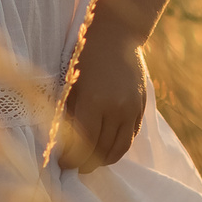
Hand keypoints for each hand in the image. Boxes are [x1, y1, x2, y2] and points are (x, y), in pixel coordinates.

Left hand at [54, 32, 146, 172]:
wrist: (117, 34)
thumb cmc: (84, 55)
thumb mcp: (69, 82)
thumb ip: (67, 113)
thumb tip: (60, 142)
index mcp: (94, 101)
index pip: (83, 143)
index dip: (71, 159)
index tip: (61, 164)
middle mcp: (116, 108)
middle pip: (102, 150)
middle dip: (85, 163)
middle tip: (73, 167)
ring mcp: (132, 108)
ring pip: (120, 148)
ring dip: (104, 160)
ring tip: (89, 163)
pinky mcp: (142, 106)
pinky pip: (131, 136)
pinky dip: (118, 147)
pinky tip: (105, 149)